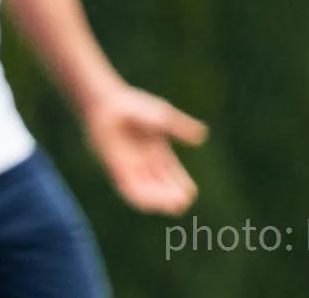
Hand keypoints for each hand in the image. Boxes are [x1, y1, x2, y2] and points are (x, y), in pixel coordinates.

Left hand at [82, 86, 206, 214]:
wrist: (106, 102)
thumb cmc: (134, 105)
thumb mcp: (162, 116)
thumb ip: (179, 127)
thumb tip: (201, 136)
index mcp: (160, 153)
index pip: (176, 177)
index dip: (184, 188)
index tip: (190, 193)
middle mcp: (146, 163)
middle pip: (164, 188)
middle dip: (173, 198)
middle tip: (181, 202)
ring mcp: (131, 166)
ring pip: (148, 192)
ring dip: (159, 201)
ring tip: (170, 205)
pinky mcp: (115, 168)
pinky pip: (128, 189)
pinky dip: (140, 198)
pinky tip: (149, 204)